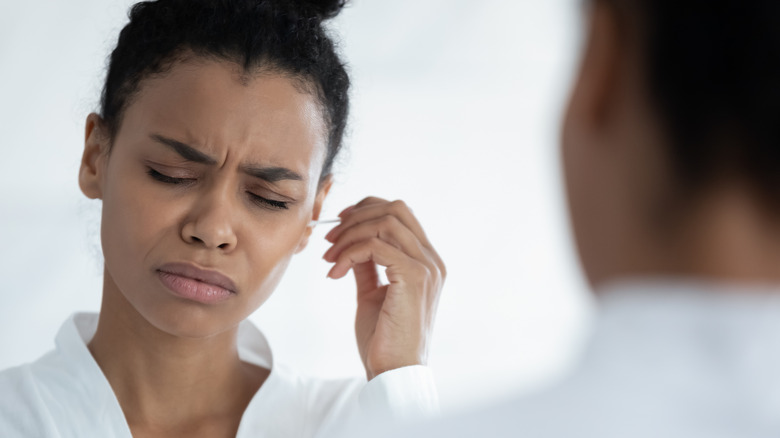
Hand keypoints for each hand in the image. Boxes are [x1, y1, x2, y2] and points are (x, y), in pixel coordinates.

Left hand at [323, 197, 445, 379]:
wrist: (393, 372)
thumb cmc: (384, 340)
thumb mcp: (373, 294)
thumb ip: (368, 267)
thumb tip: (352, 244)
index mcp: (426, 261)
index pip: (401, 214)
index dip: (367, 209)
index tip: (339, 225)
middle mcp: (431, 260)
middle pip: (396, 208)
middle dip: (356, 216)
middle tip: (330, 238)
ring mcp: (426, 267)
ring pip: (385, 223)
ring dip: (349, 235)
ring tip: (329, 258)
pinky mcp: (413, 278)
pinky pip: (376, 246)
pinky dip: (349, 253)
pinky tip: (335, 273)